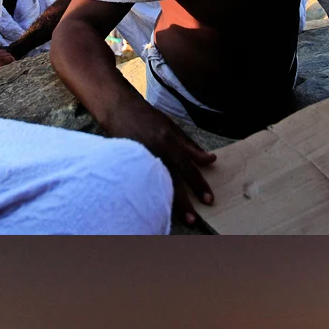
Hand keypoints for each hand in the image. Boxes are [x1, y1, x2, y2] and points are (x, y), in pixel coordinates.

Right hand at [110, 96, 215, 224]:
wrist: (118, 109)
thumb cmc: (148, 116)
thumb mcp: (173, 127)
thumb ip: (191, 147)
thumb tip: (210, 160)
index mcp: (167, 141)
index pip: (186, 168)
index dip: (198, 185)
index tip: (208, 199)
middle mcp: (154, 152)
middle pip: (171, 182)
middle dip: (184, 203)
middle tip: (194, 219)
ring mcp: (140, 159)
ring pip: (156, 187)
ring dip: (168, 203)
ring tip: (179, 217)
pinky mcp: (128, 164)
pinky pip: (143, 184)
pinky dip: (152, 195)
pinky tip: (157, 206)